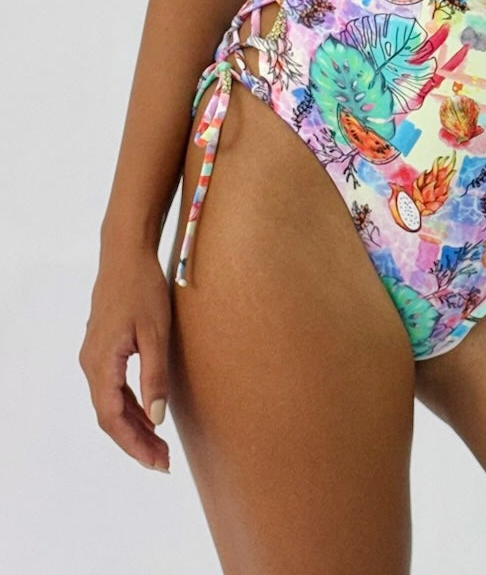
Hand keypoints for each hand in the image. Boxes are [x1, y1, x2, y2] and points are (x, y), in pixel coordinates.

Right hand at [79, 244, 171, 471]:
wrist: (125, 254)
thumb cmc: (143, 289)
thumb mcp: (156, 334)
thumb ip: (155, 377)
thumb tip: (158, 420)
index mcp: (101, 363)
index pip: (112, 418)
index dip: (134, 445)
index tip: (157, 463)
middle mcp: (91, 363)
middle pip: (110, 416)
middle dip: (136, 442)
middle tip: (164, 462)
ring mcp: (93, 356)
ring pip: (110, 403)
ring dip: (134, 426)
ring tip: (160, 446)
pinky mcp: (102, 348)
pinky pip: (112, 387)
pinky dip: (130, 405)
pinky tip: (148, 413)